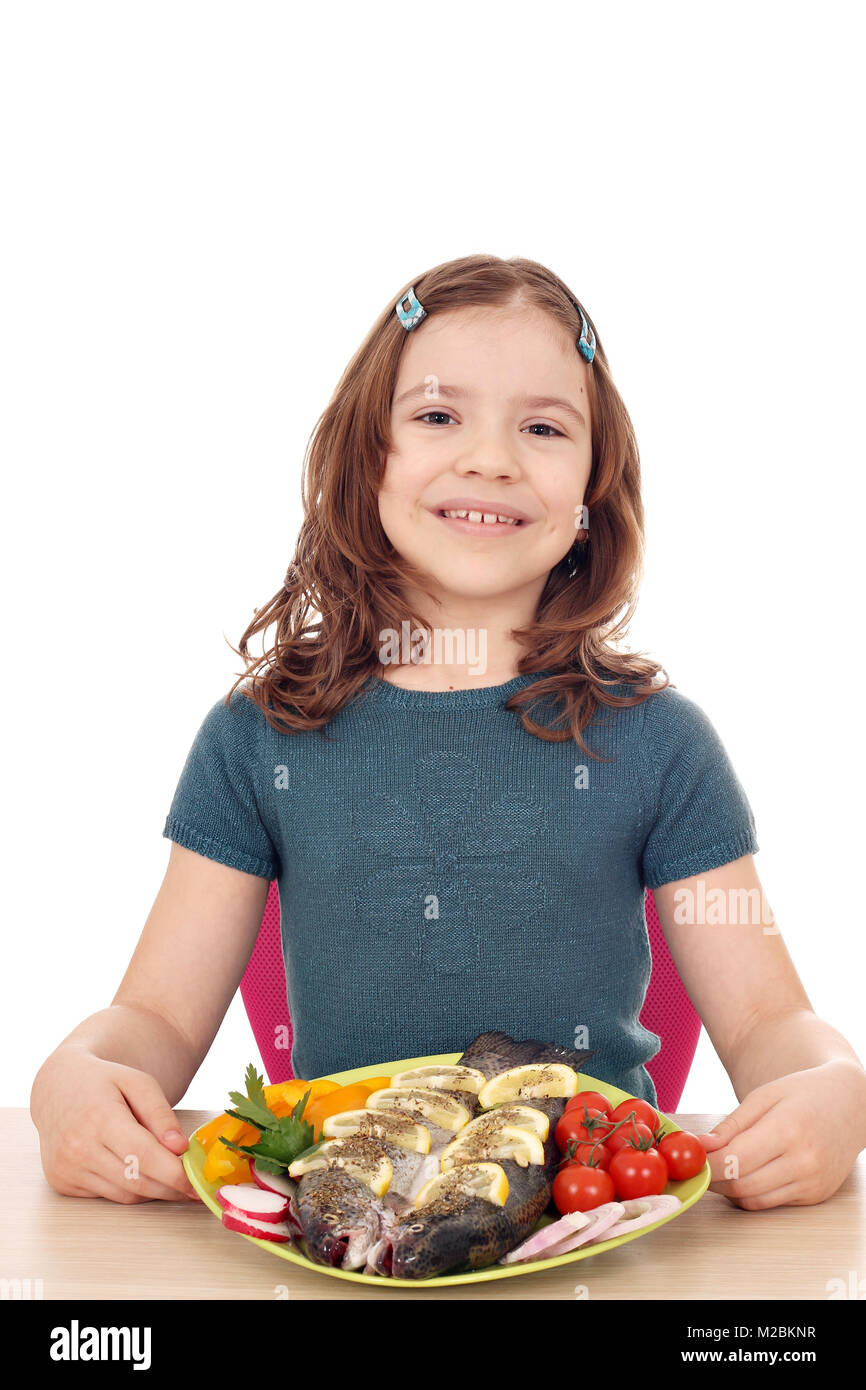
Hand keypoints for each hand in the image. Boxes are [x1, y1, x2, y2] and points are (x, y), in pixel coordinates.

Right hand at [30, 1046, 201, 1203]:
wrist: (57, 1088)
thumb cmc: (102, 1082)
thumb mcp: (138, 1083)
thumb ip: (160, 1114)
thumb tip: (180, 1148)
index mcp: (99, 1119)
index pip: (143, 1157)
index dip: (175, 1175)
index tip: (198, 1183)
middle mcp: (78, 1148)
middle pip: (136, 1182)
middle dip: (170, 1188)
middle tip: (193, 1187)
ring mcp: (67, 1169)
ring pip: (124, 1195)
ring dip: (152, 1191)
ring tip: (169, 1176)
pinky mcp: (62, 1183)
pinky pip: (107, 1196)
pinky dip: (129, 1188)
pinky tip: (136, 1171)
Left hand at [694, 1059, 865, 1209]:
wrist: (850, 1104)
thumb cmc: (804, 1093)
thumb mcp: (764, 1095)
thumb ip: (732, 1123)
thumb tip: (702, 1146)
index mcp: (788, 1130)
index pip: (736, 1160)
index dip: (707, 1164)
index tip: (692, 1158)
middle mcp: (804, 1161)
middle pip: (741, 1185)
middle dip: (713, 1178)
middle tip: (700, 1164)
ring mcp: (812, 1182)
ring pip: (754, 1200)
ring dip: (729, 1189)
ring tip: (722, 1166)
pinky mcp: (815, 1195)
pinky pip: (771, 1203)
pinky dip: (751, 1192)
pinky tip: (747, 1173)